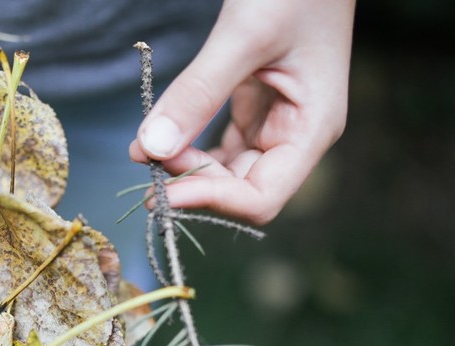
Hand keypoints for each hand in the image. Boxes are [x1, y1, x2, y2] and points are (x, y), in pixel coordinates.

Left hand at [130, 0, 354, 223]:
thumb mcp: (245, 34)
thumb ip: (199, 93)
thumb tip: (152, 148)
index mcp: (312, 128)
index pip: (260, 198)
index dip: (211, 201)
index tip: (162, 193)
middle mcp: (298, 133)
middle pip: (240, 189)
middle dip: (191, 183)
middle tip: (143, 164)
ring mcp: (278, 120)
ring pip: (226, 168)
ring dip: (184, 167)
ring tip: (143, 151)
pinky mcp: (258, 104)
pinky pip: (220, 142)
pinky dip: (188, 143)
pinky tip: (157, 137)